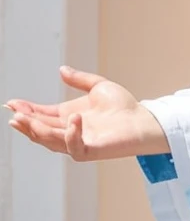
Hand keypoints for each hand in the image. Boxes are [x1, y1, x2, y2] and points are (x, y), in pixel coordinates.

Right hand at [6, 66, 168, 161]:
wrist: (144, 119)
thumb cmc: (124, 107)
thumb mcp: (99, 87)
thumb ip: (80, 80)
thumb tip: (62, 70)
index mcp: (68, 117)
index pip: (41, 115)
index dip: (26, 110)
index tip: (12, 102)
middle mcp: (70, 131)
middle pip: (40, 129)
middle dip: (25, 122)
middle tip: (14, 113)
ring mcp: (78, 142)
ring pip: (50, 141)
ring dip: (37, 131)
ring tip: (24, 119)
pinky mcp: (91, 150)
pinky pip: (74, 148)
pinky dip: (71, 135)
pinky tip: (73, 119)